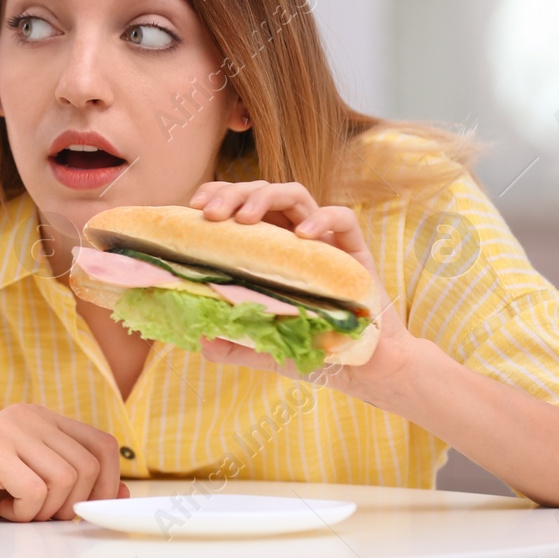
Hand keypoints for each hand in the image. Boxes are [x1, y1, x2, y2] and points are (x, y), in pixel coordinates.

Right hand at [0, 403, 128, 520]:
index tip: (81, 510)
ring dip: (45, 510)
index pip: (103, 445)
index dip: (106, 484)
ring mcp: (7, 429)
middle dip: (71, 505)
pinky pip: (34, 490)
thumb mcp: (31, 487)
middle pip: (89, 466)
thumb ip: (74, 486)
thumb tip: (122, 494)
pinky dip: (23, 512)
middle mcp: (28, 415)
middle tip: (38, 513)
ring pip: (65, 479)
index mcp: (41, 418)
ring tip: (17, 508)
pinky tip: (1, 506)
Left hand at [186, 180, 426, 407]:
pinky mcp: (355, 250)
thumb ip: (234, 345)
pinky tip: (303, 236)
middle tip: (213, 214)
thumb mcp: (265, 347)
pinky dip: (322, 219)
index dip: (218, 195)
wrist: (364, 366)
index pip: (239, 204)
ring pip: (295, 194)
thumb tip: (202, 342)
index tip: (194, 207)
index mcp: (267, 246)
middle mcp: (292, 236)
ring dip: (266, 196)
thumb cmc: (311, 346)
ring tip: (246, 217)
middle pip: (262, 191)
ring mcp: (324, 240)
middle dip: (234, 193)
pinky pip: (343, 218)